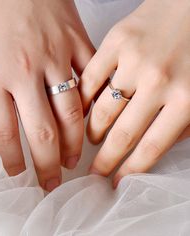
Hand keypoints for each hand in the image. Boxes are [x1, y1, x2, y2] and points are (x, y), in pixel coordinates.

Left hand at [0, 0, 94, 190]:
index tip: (19, 173)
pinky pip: (91, 77)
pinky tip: (92, 119)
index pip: (3, 133)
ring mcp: (54, 55)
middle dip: (48, 162)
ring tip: (74, 159)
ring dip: (74, 141)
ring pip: (71, 110)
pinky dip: (94, 101)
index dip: (13, 160)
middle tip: (53, 181)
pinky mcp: (74, 41)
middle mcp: (24, 71)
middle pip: (42, 131)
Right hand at [79, 0, 189, 187]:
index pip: (150, 147)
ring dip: (93, 132)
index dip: (129, 170)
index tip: (115, 182)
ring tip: (90, 141)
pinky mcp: (116, 42)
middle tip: (94, 172)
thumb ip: (184, 123)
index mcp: (188, 98)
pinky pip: (90, 80)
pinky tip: (80, 112)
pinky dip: (82, 100)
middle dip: (105, 159)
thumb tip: (154, 146)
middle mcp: (158, 82)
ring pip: (102, 110)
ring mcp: (134, 60)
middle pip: (122, 134)